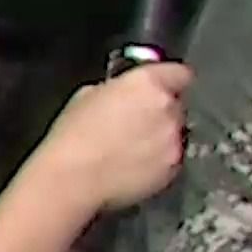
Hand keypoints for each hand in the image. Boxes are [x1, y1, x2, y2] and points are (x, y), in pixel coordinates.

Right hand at [26, 64, 190, 217]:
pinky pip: (173, 157)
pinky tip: (134, 164)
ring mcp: (174, 139)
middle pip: (176, 105)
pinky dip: (160, 159)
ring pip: (176, 132)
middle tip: (136, 122)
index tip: (162, 86)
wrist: (72, 178)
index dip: (170, 80)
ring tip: (132, 147)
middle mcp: (168, 108)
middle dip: (161, 111)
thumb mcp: (88, 95)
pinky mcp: (173, 166)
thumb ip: (118, 89)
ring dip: (162, 136)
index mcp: (148, 83)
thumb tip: (123, 92)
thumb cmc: (73, 135)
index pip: (180, 73)